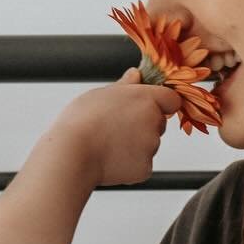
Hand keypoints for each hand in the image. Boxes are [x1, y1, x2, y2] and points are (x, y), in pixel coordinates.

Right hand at [52, 70, 180, 187]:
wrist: (72, 153)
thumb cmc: (81, 121)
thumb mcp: (101, 93)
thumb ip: (125, 85)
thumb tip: (136, 75)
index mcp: (146, 98)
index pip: (171, 99)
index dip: (159, 102)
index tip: (145, 106)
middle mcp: (154, 122)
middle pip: (158, 123)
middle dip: (143, 124)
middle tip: (116, 126)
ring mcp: (151, 147)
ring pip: (148, 144)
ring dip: (134, 144)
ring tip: (107, 143)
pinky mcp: (145, 169)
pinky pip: (140, 164)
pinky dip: (129, 163)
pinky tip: (109, 158)